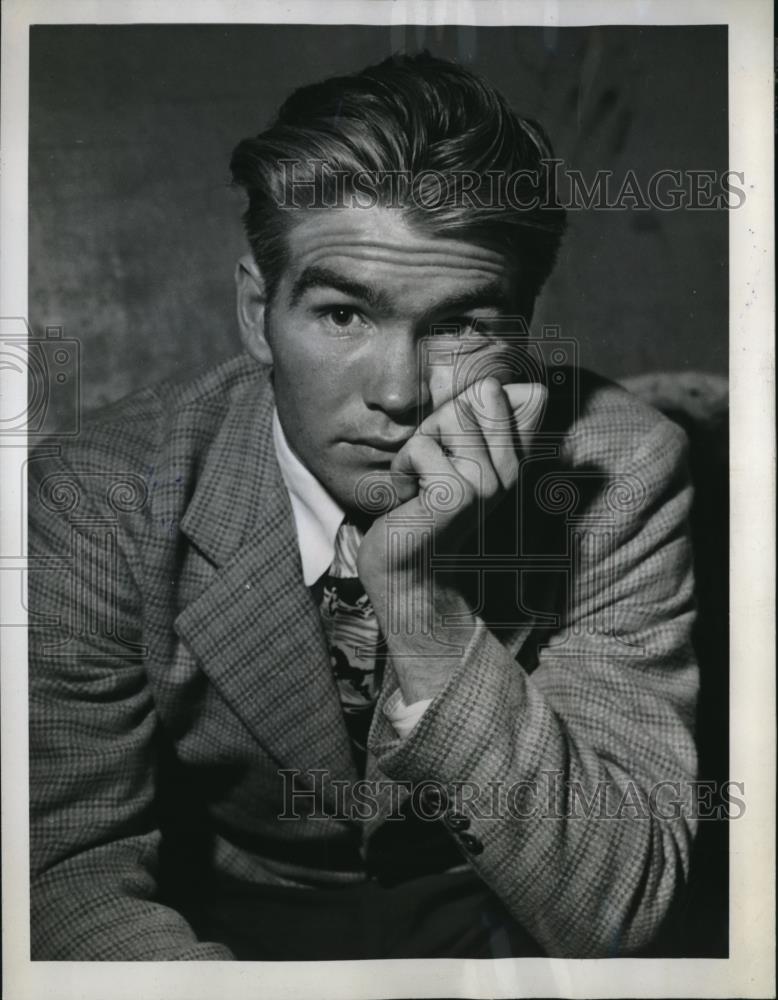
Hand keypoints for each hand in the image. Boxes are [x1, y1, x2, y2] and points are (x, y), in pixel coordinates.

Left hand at [357, 377, 545, 701]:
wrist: (409, 575)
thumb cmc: (422, 512)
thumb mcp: (452, 458)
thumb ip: (479, 421)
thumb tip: (513, 384)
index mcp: (513, 459)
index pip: (505, 392)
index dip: (462, 406)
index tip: (447, 450)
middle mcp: (510, 471)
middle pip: (470, 400)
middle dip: (434, 426)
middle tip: (427, 468)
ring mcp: (487, 485)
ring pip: (448, 418)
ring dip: (417, 446)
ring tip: (419, 481)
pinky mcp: (458, 496)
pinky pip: (421, 448)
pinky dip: (402, 468)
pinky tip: (408, 497)